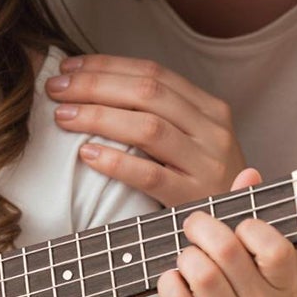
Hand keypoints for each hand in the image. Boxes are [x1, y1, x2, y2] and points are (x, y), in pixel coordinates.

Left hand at [46, 55, 246, 208]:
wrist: (239, 230)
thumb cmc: (201, 183)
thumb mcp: (193, 141)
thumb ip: (159, 115)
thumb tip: (95, 86)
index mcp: (210, 108)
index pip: (154, 73)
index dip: (107, 66)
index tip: (69, 66)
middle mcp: (212, 131)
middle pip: (147, 94)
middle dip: (95, 85)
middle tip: (56, 89)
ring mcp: (207, 165)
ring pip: (148, 128)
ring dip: (99, 117)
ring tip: (63, 117)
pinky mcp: (194, 198)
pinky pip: (150, 175)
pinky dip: (116, 162)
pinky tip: (87, 155)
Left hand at [158, 168, 296, 296]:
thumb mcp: (259, 273)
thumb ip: (252, 221)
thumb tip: (249, 172)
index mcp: (284, 287)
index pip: (275, 247)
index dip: (250, 227)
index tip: (236, 227)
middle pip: (227, 251)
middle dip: (202, 228)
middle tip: (193, 226)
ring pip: (200, 273)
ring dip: (184, 256)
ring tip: (185, 258)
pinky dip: (167, 282)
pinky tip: (172, 281)